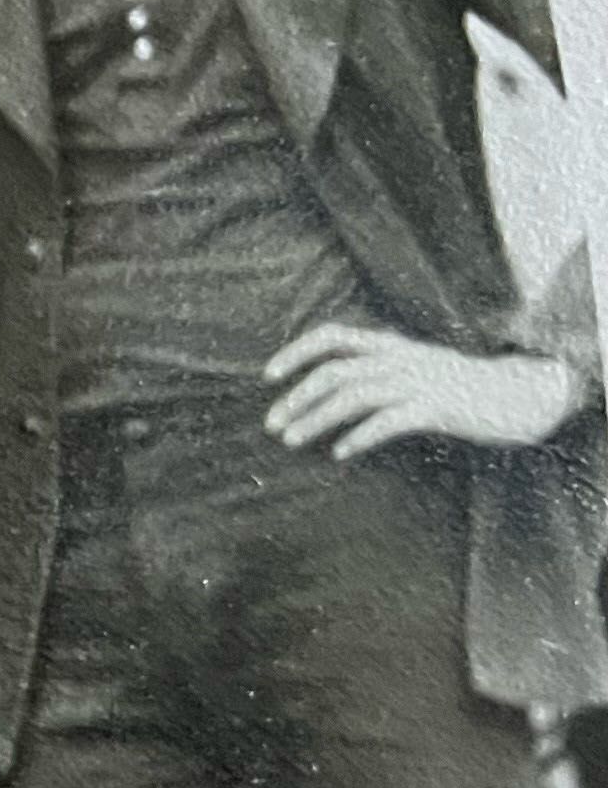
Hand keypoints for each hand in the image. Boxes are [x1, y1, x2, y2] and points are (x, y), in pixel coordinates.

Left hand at [262, 323, 577, 458]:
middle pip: (335, 372)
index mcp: (390, 345)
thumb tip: (323, 390)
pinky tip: (340, 452)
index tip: (268, 376)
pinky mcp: (438, 408)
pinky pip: (390, 421)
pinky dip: (361, 435)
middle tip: (272, 425)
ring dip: (317, 419)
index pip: (332, 336)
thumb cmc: (457, 386)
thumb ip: (374, 369)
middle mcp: (400, 358)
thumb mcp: (411, 366)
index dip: (296, 352)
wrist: (519, 394)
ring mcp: (419, 381)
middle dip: (297, 398)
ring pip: (355, 396)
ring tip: (292, 440)